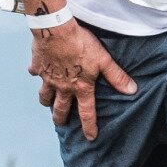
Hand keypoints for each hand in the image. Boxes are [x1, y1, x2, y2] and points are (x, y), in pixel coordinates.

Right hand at [28, 20, 136, 139]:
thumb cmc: (81, 43)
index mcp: (80, 87)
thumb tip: (132, 90)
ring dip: (46, 100)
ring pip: (44, 95)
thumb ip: (116, 77)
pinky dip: (36, 73)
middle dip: (60, 118)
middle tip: (61, 123)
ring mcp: (47, 77)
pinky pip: (35, 73)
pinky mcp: (37, 66)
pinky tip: (38, 70)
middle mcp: (62, 86)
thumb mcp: (104, 60)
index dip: (89, 127)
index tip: (90, 137)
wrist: (56, 28)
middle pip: (60, 109)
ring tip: (48, 102)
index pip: (86, 113)